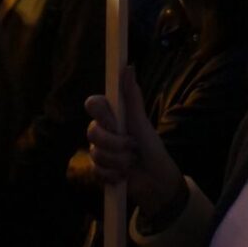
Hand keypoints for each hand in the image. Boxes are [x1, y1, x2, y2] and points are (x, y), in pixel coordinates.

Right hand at [85, 65, 184, 218]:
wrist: (156, 180)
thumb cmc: (151, 147)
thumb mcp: (142, 121)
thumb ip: (132, 96)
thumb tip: (129, 66)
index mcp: (112, 115)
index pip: (92, 104)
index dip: (101, 114)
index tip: (115, 123)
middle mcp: (103, 130)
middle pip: (91, 131)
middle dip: (115, 143)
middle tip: (132, 147)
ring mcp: (99, 151)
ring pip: (95, 153)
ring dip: (118, 161)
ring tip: (132, 162)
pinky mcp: (99, 170)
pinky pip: (96, 171)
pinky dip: (112, 175)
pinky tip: (123, 175)